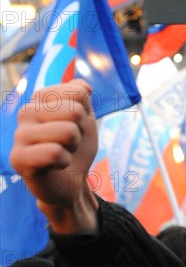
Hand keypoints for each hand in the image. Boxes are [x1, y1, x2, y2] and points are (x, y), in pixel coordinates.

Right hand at [10, 79, 99, 232]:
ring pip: (67, 131)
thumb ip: (82, 97)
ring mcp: (20, 135)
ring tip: (62, 152)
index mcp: (41, 98)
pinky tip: (55, 165)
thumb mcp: (86, 117)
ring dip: (73, 146)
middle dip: (80, 131)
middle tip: (70, 142)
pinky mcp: (18, 158)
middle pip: (74, 111)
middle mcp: (26, 112)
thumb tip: (83, 86)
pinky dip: (64, 161)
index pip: (78, 91)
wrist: (71, 181)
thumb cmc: (76, 147)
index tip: (76, 125)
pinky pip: (54, 152)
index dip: (86, 113)